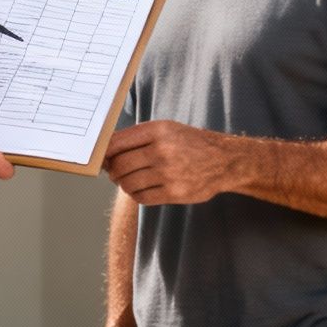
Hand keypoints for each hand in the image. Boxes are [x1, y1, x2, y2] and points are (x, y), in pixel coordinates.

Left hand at [103, 120, 237, 205]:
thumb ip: (138, 137)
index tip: (102, 157)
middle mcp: (162, 150)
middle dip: (113, 171)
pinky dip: (136, 194)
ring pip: (128, 183)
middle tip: (115, 172)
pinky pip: (141, 197)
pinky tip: (141, 188)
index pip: (117, 142)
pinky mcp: (174, 193)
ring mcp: (168, 173)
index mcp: (158, 130)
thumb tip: (106, 152)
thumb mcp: (166, 129)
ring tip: (129, 180)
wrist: (224, 160)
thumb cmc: (190, 143)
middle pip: (120, 165)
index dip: (104, 153)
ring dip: (123, 184)